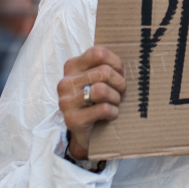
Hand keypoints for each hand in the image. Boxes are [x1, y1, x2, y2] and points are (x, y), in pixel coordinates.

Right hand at [58, 46, 125, 160]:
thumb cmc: (96, 101)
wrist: (85, 134)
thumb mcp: (99, 79)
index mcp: (72, 66)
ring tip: (114, 104)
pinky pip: (103, 109)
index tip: (120, 74)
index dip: (116, 63)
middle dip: (120, 83)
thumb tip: (123, 68)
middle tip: (121, 93)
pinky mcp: (72, 119)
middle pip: (104, 72)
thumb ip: (107, 67)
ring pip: (102, 90)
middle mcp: (65, 82)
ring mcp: (66, 101)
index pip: (98, 52)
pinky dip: (113, 113)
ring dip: (116, 99)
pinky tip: (110, 116)